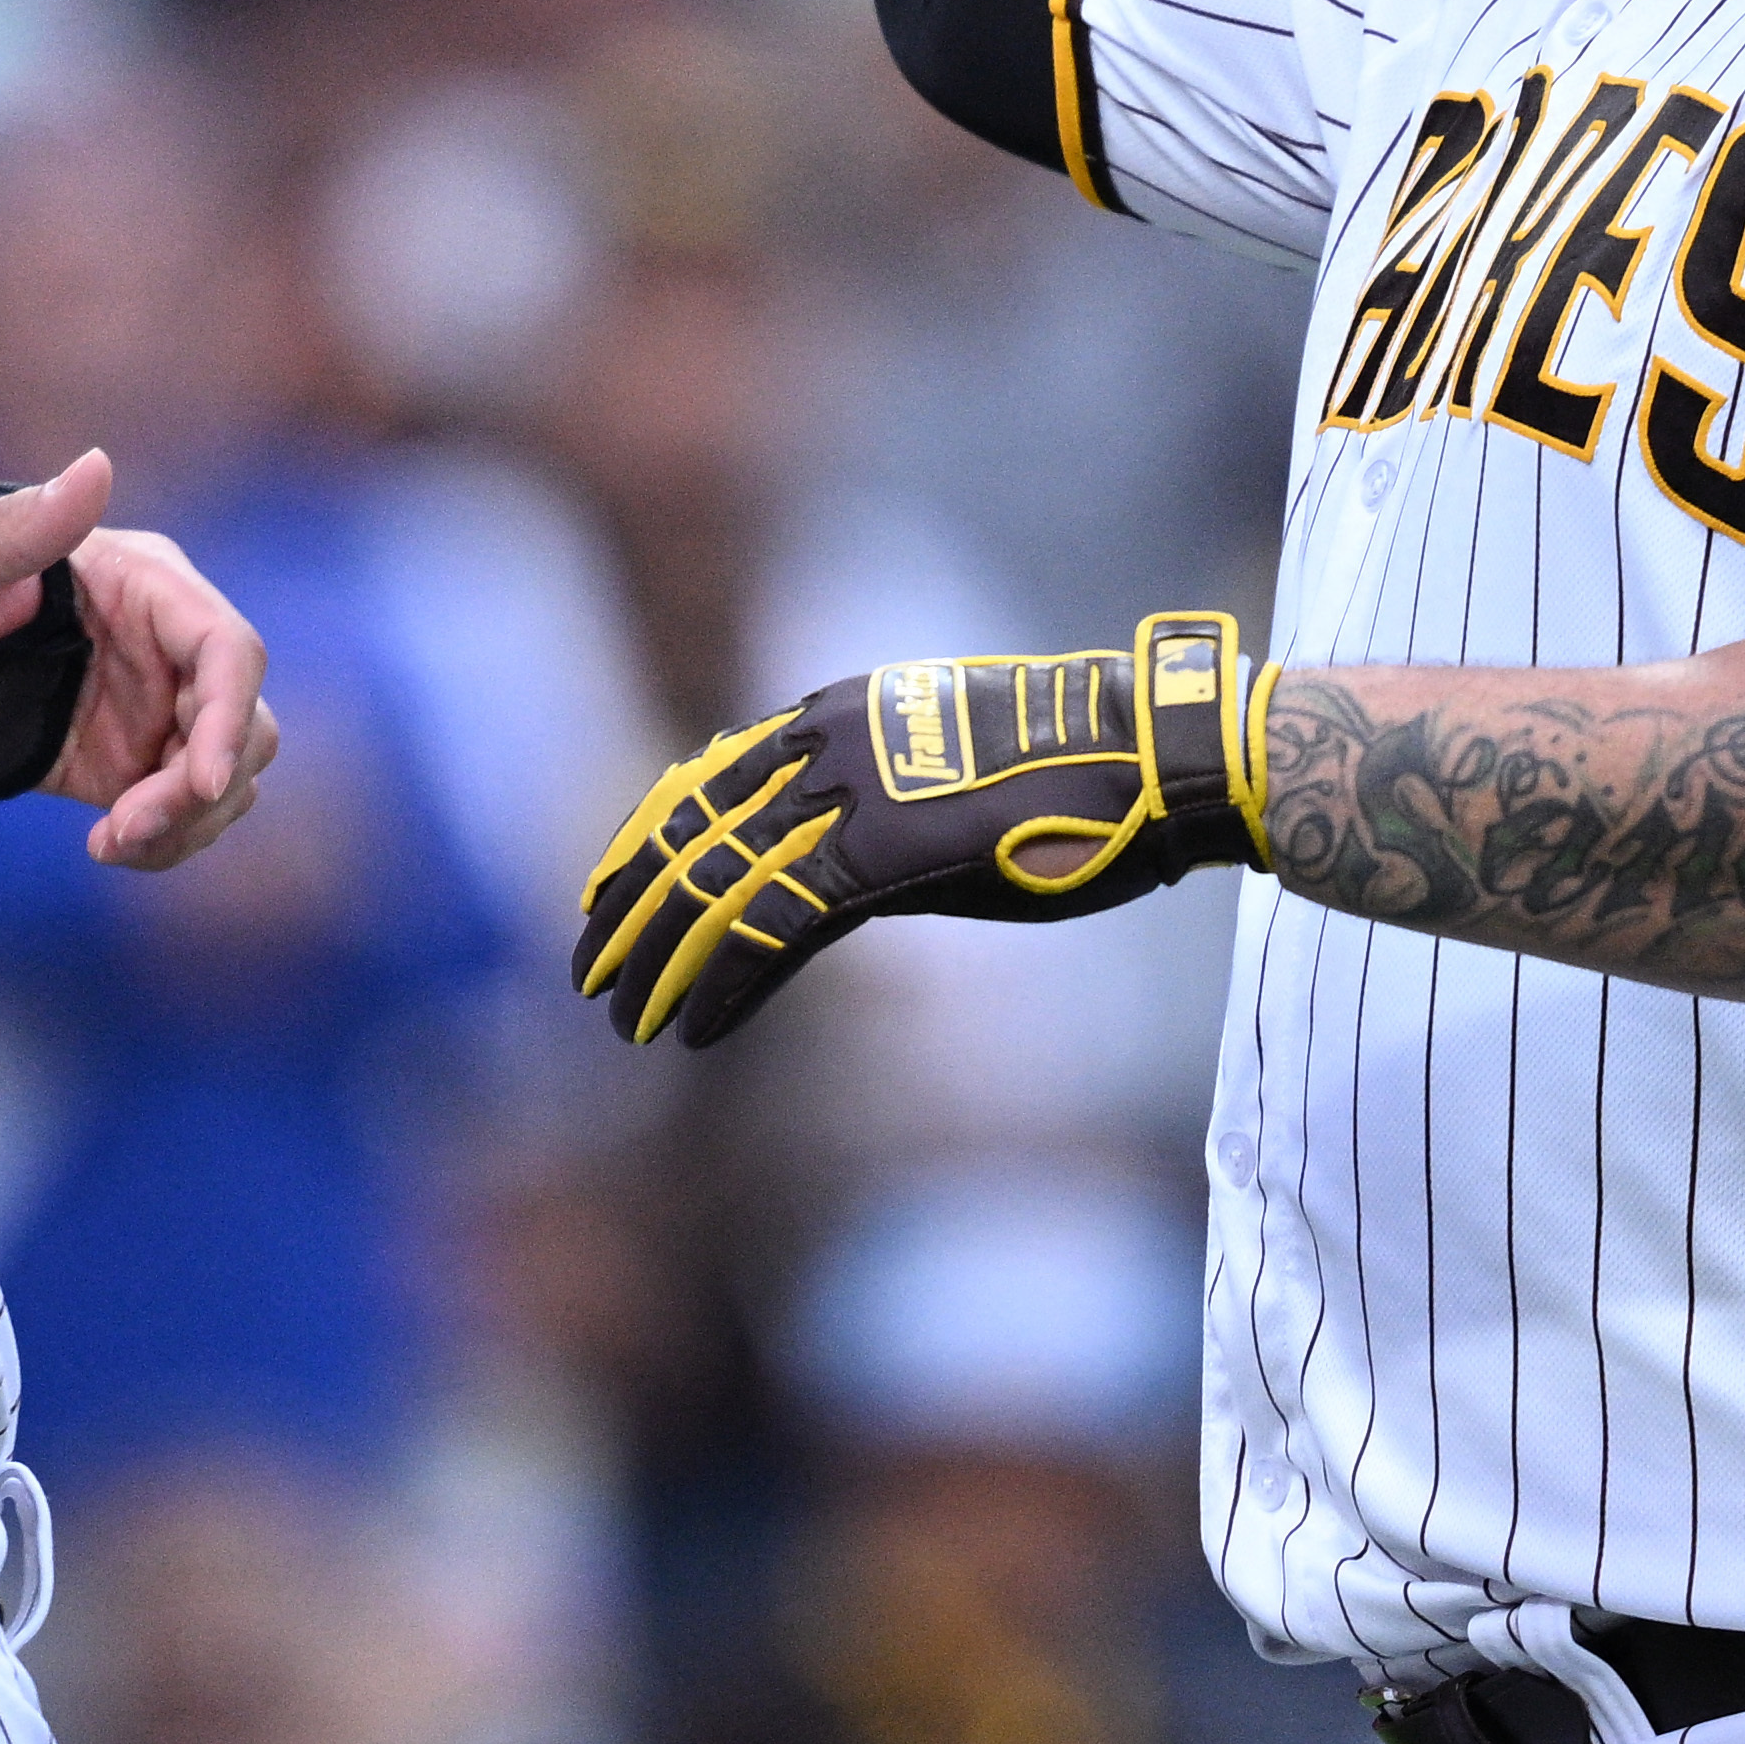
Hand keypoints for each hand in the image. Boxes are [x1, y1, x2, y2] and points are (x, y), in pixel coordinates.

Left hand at [0, 451, 276, 868]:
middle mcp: (170, 648)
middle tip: (124, 827)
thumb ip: (24, 524)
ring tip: (106, 842)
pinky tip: (105, 847)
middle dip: (200, 787)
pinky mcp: (135, 761)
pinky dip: (164, 842)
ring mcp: (159, 708)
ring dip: (184, 822)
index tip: (202, 783)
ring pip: (228, 777)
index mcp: (149, 586)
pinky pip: (185, 813)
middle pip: (245, 725)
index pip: (229, 652)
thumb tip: (94, 467)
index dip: (231, 718)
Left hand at [574, 614, 1263, 1047]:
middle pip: (690, 831)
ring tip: (622, 1016)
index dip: (647, 841)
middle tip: (588, 969)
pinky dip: (721, 983)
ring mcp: (848, 794)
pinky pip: (769, 929)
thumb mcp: (956, 772)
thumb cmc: (1082, 774)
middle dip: (630, 907)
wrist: (1156, 757)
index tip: (608, 892)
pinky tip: (693, 1029)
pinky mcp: (878, 856)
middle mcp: (824, 741)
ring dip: (658, 958)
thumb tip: (850, 855)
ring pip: (713, 884)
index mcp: (838, 713)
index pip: (706, 779)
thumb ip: (885, 802)